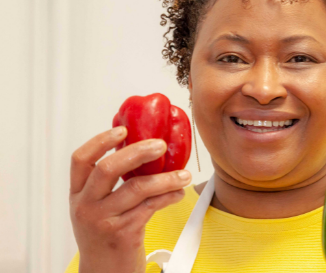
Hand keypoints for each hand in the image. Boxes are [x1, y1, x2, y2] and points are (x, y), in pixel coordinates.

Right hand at [69, 126, 191, 272]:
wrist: (104, 272)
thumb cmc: (105, 235)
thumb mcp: (98, 206)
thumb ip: (110, 183)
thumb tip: (139, 149)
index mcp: (78, 193)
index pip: (80, 160)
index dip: (100, 141)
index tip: (123, 129)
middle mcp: (86, 205)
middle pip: (108, 168)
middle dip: (138, 152)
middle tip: (160, 145)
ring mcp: (103, 220)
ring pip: (138, 188)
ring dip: (166, 178)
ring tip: (183, 174)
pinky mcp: (123, 233)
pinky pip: (151, 207)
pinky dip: (169, 196)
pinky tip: (179, 192)